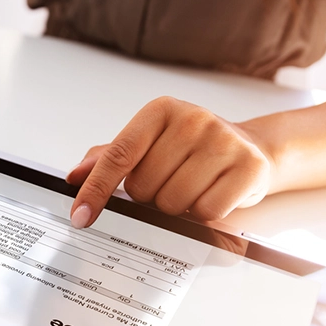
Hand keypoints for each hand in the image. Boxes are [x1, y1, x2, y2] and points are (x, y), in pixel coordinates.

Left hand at [66, 96, 275, 226]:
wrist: (250, 147)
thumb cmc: (191, 148)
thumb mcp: (150, 144)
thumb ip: (109, 158)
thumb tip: (75, 175)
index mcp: (160, 110)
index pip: (118, 155)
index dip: (96, 189)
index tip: (80, 215)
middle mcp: (193, 119)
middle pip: (144, 186)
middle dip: (149, 195)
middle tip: (169, 182)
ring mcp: (224, 141)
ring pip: (173, 202)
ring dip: (176, 206)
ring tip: (191, 187)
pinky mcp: (249, 167)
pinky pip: (206, 212)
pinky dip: (203, 213)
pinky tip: (212, 193)